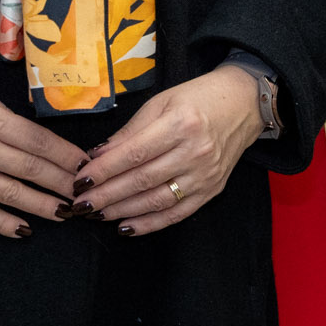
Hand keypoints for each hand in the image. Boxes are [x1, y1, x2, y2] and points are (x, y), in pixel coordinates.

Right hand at [0, 37, 87, 236]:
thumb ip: (3, 115)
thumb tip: (32, 137)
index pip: (39, 142)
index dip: (66, 156)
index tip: (84, 164)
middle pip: (32, 171)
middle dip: (63, 184)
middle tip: (85, 194)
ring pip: (12, 195)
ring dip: (43, 206)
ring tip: (65, 214)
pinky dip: (4, 223)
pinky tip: (23, 230)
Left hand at [72, 66, 264, 234]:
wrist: (244, 104)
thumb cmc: (198, 98)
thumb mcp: (161, 102)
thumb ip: (130, 132)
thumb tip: (97, 156)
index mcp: (180, 123)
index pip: (134, 153)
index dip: (104, 170)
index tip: (80, 180)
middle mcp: (195, 152)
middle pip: (142, 180)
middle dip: (106, 195)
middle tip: (80, 204)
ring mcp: (205, 175)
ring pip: (156, 200)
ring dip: (123, 211)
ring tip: (98, 214)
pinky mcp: (212, 190)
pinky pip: (177, 213)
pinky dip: (150, 223)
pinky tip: (127, 226)